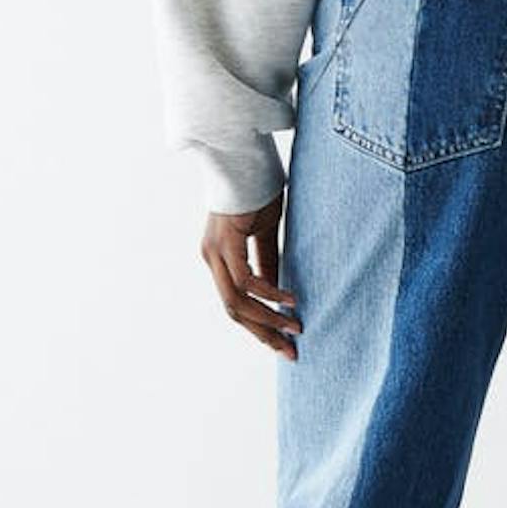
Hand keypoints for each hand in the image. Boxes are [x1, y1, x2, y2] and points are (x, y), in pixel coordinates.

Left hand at [202, 195, 302, 359]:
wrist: (243, 157)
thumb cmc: (256, 190)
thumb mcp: (264, 233)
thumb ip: (267, 260)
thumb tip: (277, 289)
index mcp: (218, 258)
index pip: (236, 304)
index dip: (259, 326)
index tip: (283, 343)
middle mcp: (211, 258)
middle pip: (234, 311)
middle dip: (263, 333)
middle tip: (291, 350)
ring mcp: (215, 252)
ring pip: (237, 301)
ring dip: (267, 319)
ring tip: (295, 327)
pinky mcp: (225, 243)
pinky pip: (246, 280)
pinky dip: (268, 294)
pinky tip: (290, 300)